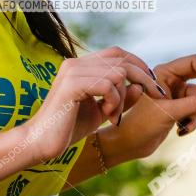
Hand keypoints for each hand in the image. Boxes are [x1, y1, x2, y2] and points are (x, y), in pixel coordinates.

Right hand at [22, 46, 163, 162]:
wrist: (41, 143)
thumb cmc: (68, 128)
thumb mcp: (101, 112)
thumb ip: (120, 98)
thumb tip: (140, 85)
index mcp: (80, 66)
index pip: (117, 53)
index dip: (138, 64)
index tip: (152, 85)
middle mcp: (75, 63)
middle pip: (121, 59)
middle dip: (143, 78)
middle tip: (154, 97)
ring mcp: (72, 71)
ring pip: (117, 73)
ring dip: (123, 97)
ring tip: (112, 115)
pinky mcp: (71, 85)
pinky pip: (108, 85)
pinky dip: (113, 102)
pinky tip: (106, 115)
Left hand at [103, 54, 195, 160]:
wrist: (131, 143)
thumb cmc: (142, 125)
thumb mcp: (168, 113)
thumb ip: (192, 105)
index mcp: (164, 72)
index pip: (195, 62)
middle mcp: (171, 79)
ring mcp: (176, 92)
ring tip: (183, 127)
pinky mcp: (179, 107)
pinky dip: (193, 121)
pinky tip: (180, 132)